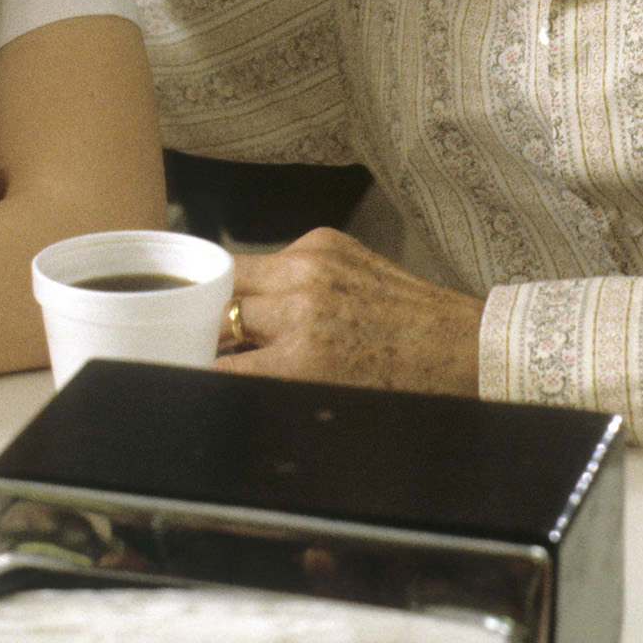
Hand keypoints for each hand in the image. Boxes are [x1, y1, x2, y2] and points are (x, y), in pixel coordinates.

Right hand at [215, 228, 481, 396]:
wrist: (458, 346)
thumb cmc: (398, 385)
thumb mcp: (324, 402)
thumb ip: (269, 385)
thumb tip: (223, 372)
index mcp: (298, 358)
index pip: (214, 360)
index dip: (195, 365)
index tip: (184, 366)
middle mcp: (300, 303)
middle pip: (214, 307)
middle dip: (204, 326)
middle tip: (199, 339)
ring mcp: (313, 264)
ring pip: (236, 272)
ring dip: (230, 295)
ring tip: (234, 315)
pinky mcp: (326, 240)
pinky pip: (274, 257)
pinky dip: (270, 277)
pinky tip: (285, 296)